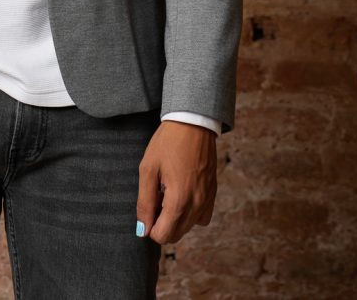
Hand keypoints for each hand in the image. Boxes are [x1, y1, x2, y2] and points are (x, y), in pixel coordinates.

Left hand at [136, 120, 216, 244]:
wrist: (193, 122)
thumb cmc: (168, 143)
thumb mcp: (148, 169)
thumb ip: (145, 202)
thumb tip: (143, 229)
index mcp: (180, 200)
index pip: (163, 236)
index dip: (150, 225)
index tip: (148, 205)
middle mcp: (197, 204)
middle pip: (175, 234)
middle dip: (162, 222)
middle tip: (157, 196)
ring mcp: (207, 199)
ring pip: (188, 227)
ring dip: (176, 218)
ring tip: (169, 191)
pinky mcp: (213, 193)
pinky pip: (202, 216)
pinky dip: (191, 213)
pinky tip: (183, 193)